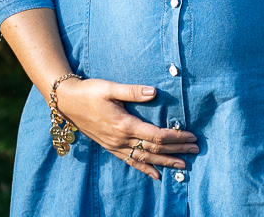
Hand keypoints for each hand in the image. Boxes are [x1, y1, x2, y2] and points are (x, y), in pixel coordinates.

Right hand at [54, 77, 198, 179]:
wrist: (67, 103)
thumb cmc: (89, 92)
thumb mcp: (110, 88)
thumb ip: (133, 91)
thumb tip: (154, 92)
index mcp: (124, 124)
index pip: (156, 136)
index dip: (175, 137)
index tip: (191, 136)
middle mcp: (121, 139)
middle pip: (154, 149)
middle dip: (176, 150)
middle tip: (196, 150)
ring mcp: (115, 146)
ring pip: (145, 158)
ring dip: (165, 162)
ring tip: (183, 165)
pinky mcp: (110, 147)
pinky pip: (130, 161)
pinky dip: (144, 169)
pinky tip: (156, 175)